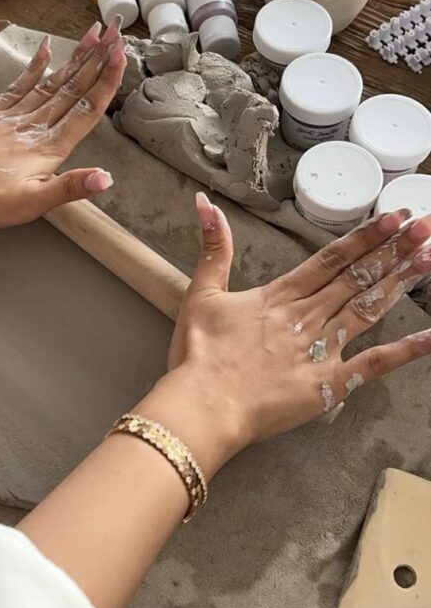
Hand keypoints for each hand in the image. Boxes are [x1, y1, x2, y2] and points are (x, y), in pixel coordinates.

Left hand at [0, 19, 125, 230]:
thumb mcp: (30, 204)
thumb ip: (69, 188)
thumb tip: (106, 177)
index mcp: (48, 148)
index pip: (86, 110)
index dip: (106, 81)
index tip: (122, 54)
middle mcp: (35, 126)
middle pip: (74, 88)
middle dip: (97, 58)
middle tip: (115, 29)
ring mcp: (13, 117)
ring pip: (52, 82)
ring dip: (75, 58)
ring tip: (93, 34)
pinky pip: (21, 84)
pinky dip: (36, 65)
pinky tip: (47, 48)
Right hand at [136, 197, 430, 475]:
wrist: (205, 405)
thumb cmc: (200, 354)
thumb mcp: (200, 294)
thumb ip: (212, 248)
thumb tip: (203, 202)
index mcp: (279, 296)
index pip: (330, 259)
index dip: (364, 237)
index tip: (394, 218)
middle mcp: (307, 317)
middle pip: (356, 278)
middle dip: (393, 251)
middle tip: (425, 227)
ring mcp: (321, 350)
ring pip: (368, 309)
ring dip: (399, 284)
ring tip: (428, 259)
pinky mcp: (328, 384)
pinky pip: (374, 365)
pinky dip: (404, 351)